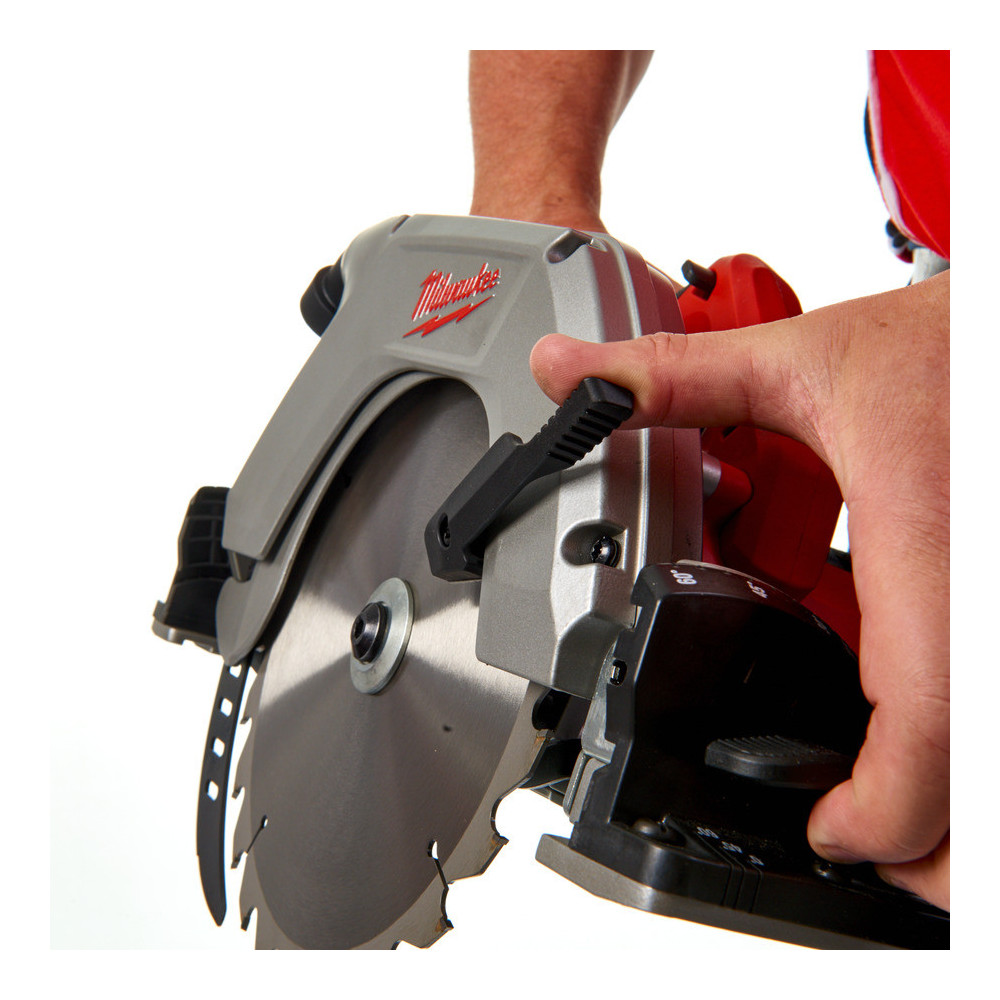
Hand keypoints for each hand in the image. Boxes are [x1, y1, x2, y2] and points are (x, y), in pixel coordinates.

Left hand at [530, 271, 949, 909]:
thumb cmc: (946, 342)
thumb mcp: (804, 359)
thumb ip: (674, 375)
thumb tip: (568, 372)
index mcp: (928, 546)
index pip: (926, 720)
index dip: (880, 808)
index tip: (829, 829)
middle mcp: (984, 592)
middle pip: (987, 789)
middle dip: (933, 852)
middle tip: (864, 844)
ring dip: (959, 813)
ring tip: (900, 810)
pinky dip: (972, 752)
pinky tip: (935, 732)